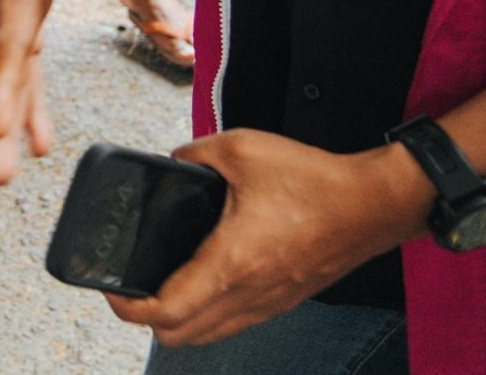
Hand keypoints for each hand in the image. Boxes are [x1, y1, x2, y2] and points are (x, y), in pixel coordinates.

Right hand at [0, 0, 155, 185]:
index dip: (4, 84)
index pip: (14, 35)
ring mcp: (15, 11)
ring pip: (11, 71)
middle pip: (6, 65)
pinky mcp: (23, 15)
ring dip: (9, 118)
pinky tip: (38, 138)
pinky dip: (27, 101)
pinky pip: (23, 66)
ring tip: (3, 171)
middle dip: (1, 118)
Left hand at [108, 131, 431, 346]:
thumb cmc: (315, 181)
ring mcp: (268, 304)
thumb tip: (172, 161)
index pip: (167, 312)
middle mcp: (249, 295)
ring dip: (176, 319)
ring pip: (207, 335)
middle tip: (130, 283)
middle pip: (180, 336)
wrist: (374, 204)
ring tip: (157, 283)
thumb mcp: (241, 149)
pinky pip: (232, 323)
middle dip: (145, 316)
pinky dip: (206, 314)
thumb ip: (193, 154)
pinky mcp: (283, 301)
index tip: (111, 287)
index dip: (128, 307)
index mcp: (232, 263)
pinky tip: (200, 281)